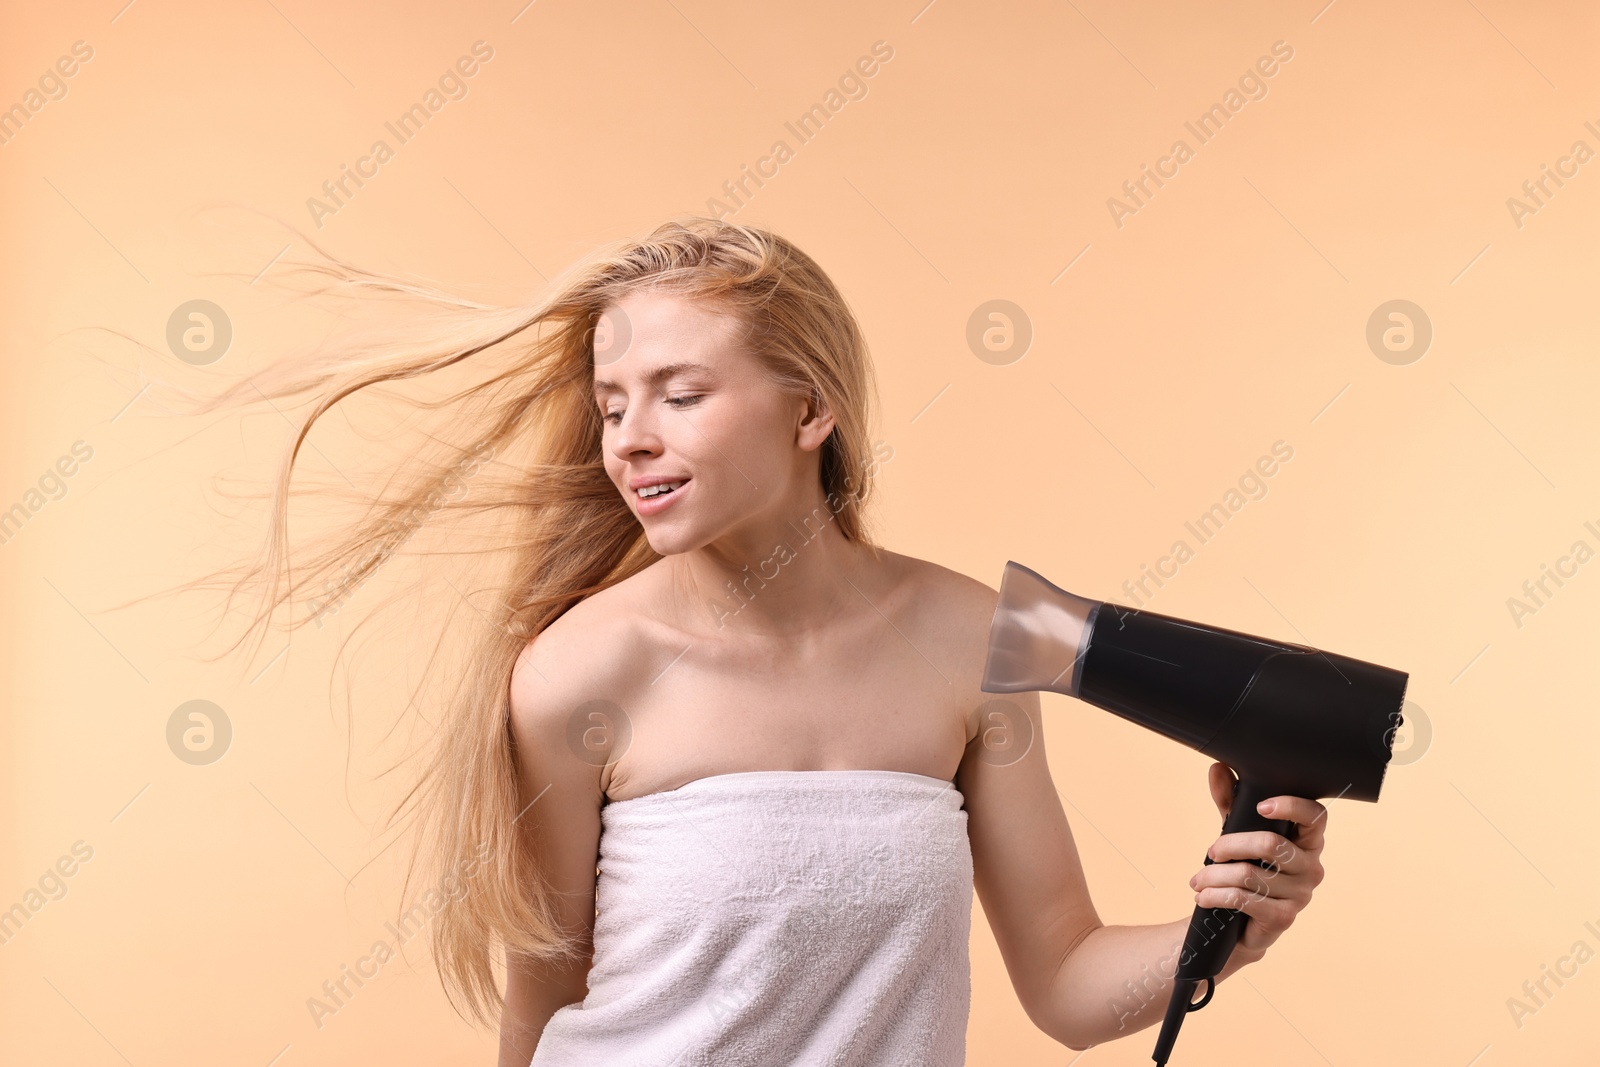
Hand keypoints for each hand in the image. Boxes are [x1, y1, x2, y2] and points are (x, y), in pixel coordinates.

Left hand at [1188, 762, 1326, 960]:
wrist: (1244, 925)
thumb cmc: (1248, 869)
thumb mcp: (1238, 832)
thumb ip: (1230, 802)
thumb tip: (1218, 768)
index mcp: (1308, 841)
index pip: (1315, 817)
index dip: (1292, 807)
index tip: (1261, 806)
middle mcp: (1311, 867)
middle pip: (1271, 844)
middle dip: (1231, 845)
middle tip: (1211, 852)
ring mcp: (1301, 894)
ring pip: (1250, 874)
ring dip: (1214, 876)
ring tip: (1197, 880)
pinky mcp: (1284, 918)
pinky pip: (1244, 899)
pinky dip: (1216, 895)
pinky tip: (1202, 896)